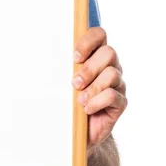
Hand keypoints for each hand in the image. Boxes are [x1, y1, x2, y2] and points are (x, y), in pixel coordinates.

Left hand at [72, 27, 126, 153]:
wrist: (76, 131)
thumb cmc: (67, 101)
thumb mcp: (60, 80)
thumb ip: (60, 65)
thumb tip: (45, 53)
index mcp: (95, 55)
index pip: (99, 34)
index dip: (88, 41)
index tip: (74, 57)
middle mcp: (110, 66)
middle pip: (109, 53)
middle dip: (89, 68)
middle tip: (75, 83)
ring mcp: (117, 84)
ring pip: (112, 74)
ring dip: (92, 87)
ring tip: (79, 100)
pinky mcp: (120, 103)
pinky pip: (113, 96)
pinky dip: (96, 102)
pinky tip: (87, 109)